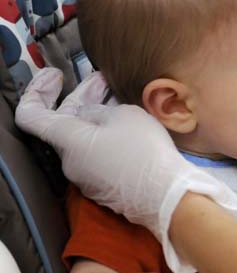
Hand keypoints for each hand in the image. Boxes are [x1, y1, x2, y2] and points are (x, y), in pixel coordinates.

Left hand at [15, 68, 236, 272]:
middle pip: (66, 125)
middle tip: (102, 79)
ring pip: (85, 140)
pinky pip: (99, 156)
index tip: (56, 75)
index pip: (32, 116)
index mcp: (69, 141)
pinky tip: (127, 127)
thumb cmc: (144, 151)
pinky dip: (107, 136)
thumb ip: (99, 111)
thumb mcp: (124, 115)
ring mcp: (88, 178)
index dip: (37, 90)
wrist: (168, 196)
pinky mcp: (106, 188)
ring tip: (119, 100)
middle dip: (82, 98)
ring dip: (98, 118)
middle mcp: (70, 162)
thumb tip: (90, 116)